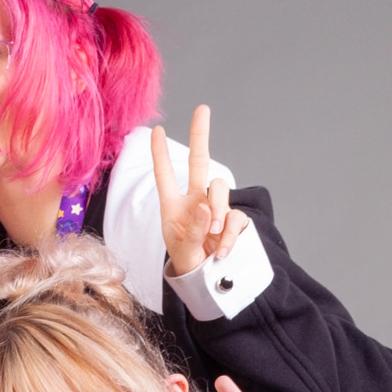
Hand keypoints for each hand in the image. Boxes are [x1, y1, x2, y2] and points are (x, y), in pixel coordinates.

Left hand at [152, 108, 249, 277]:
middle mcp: (195, 200)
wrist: (207, 282)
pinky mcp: (233, 219)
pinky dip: (230, 234)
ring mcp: (215, 207)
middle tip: (202, 109)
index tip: (155, 130)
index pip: (165, 175)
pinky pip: (236, 216)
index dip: (160, 154)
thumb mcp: (182, 251)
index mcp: (173, 206)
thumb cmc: (187, 264)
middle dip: (200, 134)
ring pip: (221, 189)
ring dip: (218, 209)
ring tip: (213, 235)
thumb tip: (205, 208)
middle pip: (199, 161)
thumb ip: (191, 230)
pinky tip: (222, 250)